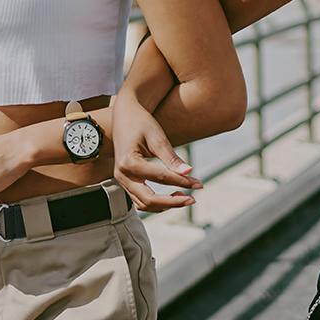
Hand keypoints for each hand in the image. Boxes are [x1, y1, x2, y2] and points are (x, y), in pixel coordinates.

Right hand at [113, 95, 201, 212]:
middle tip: (192, 199)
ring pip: (143, 204)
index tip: (198, 184)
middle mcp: (121, 174)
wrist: (125, 114)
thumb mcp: (158, 137)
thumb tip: (188, 172)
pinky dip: (155, 202)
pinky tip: (171, 197)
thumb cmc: (141, 122)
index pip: (160, 178)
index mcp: (129, 162)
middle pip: (148, 199)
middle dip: (172, 202)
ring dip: (164, 205)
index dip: (182, 182)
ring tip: (184, 198)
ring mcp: (120, 179)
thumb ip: (171, 158)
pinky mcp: (124, 180)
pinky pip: (139, 199)